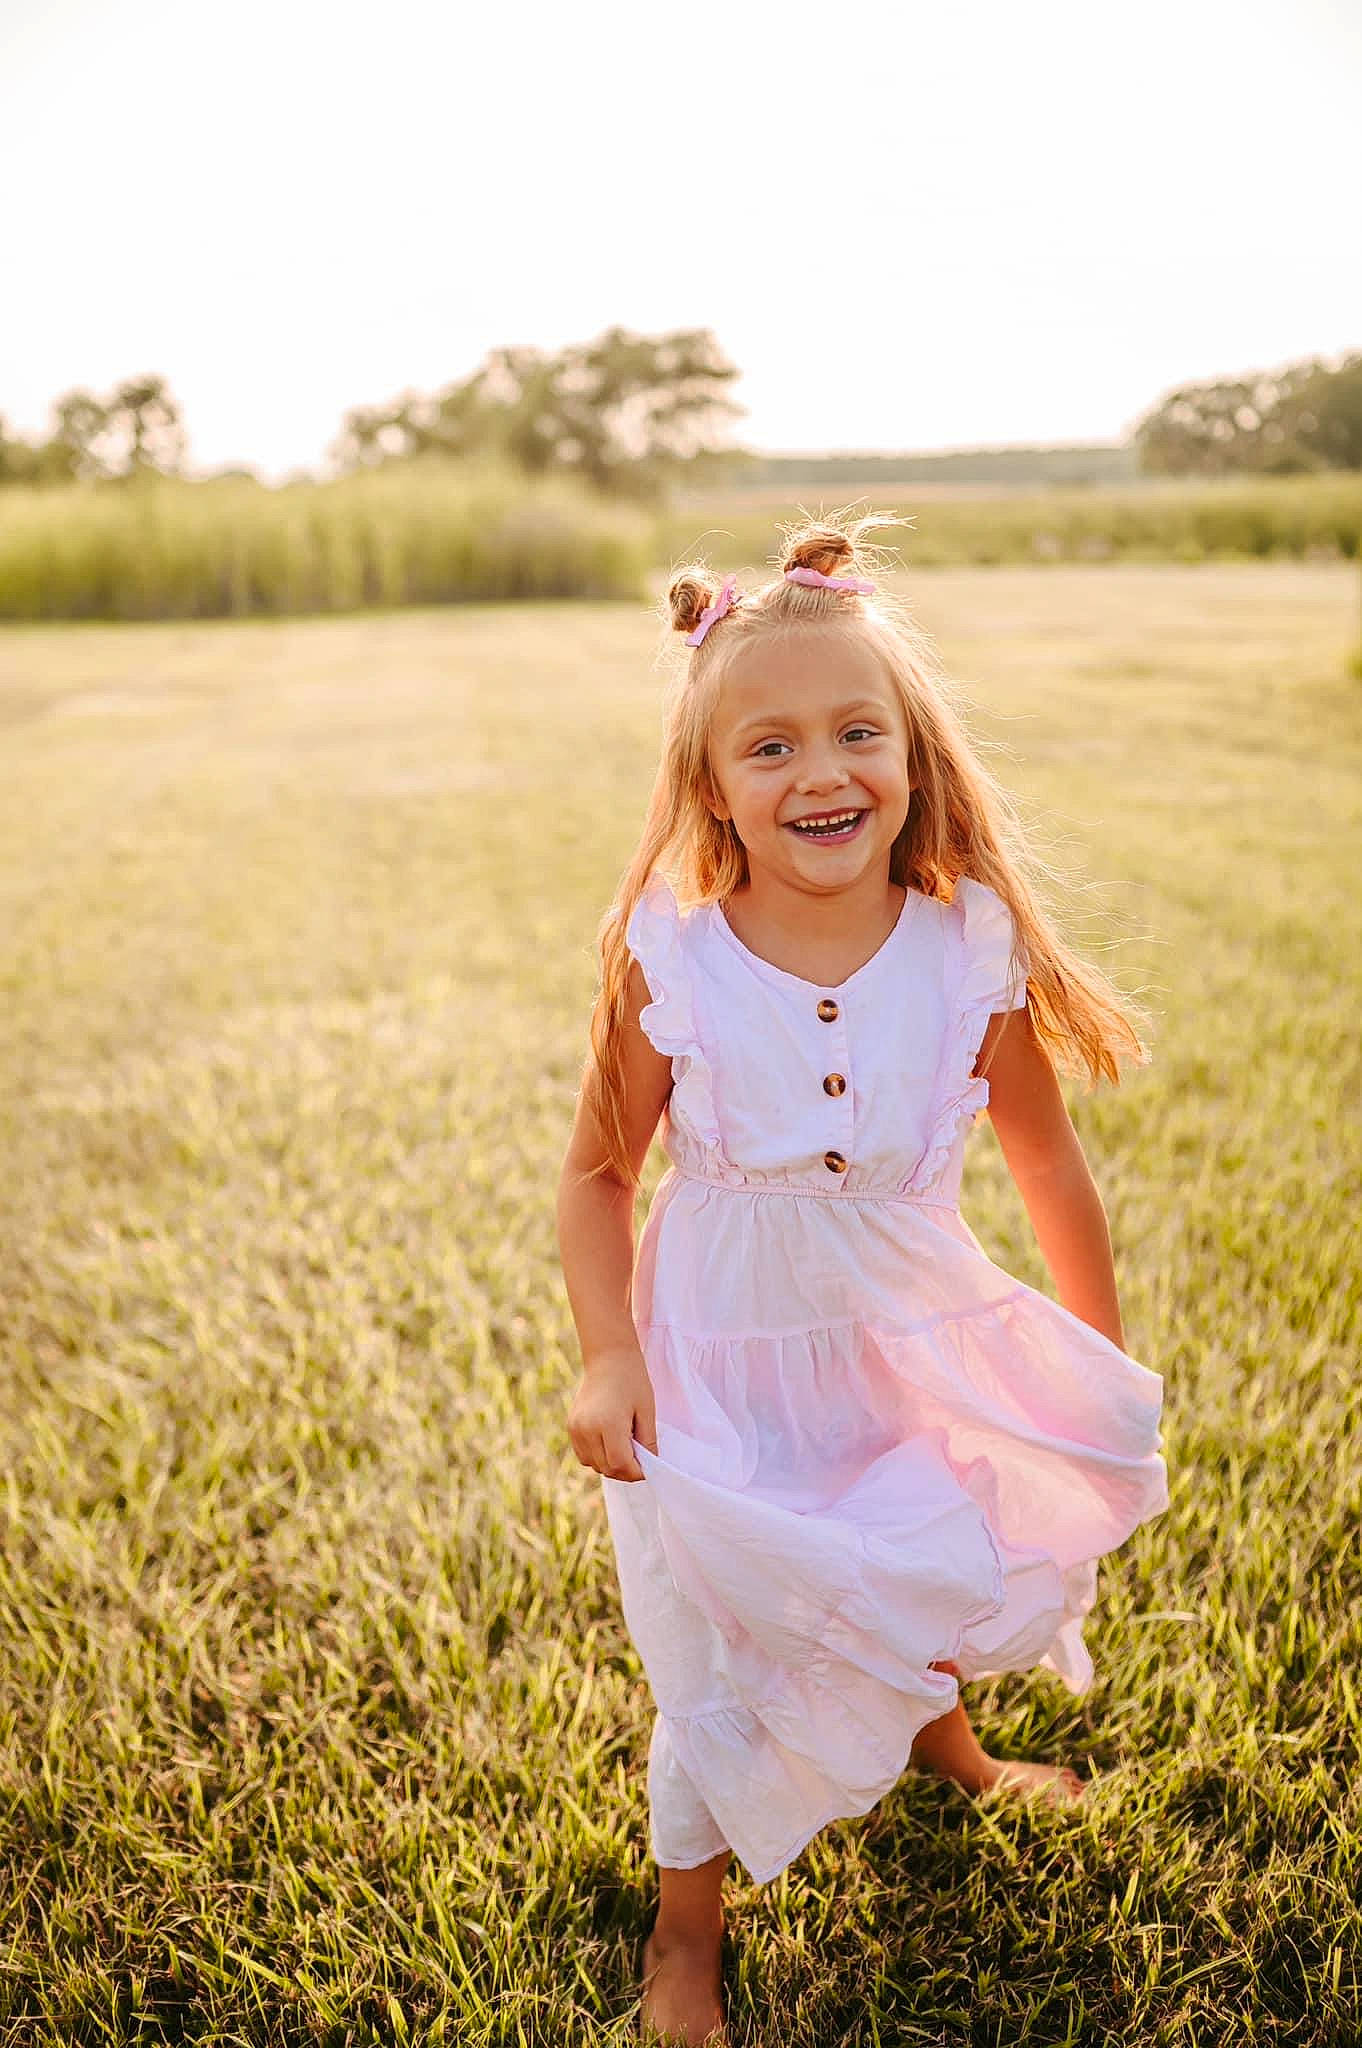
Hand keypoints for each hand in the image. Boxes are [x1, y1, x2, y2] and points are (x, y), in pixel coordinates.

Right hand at [567, 1345, 658, 1481]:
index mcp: (608, 1424)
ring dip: (611, 1465)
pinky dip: (598, 1457)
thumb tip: (649, 1466)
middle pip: (606, 1468)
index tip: (647, 1467)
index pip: (620, 1464)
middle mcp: (587, 1429)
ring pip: (594, 1465)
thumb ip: (647, 1441)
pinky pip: (584, 1455)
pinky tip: (610, 1443)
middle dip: (625, 1470)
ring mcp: (576, 1429)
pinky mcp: (571, 1427)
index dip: (635, 1472)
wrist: (608, 1358)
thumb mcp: (647, 1411)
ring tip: (625, 1449)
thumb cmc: (632, 1380)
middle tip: (639, 1460)